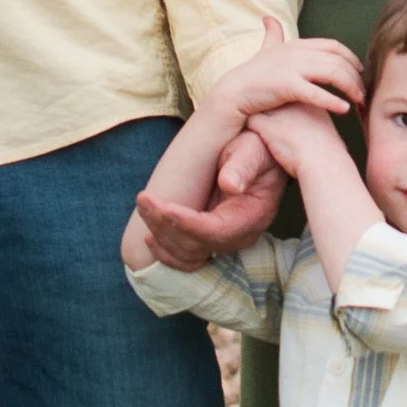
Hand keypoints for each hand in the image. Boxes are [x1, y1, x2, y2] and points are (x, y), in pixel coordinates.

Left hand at [134, 124, 289, 269]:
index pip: (215, 231)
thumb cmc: (257, 149)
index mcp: (253, 214)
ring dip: (161, 237)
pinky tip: (150, 234)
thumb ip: (243, 165)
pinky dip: (166, 251)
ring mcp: (228, 241)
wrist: (262, 156)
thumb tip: (231, 186)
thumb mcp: (253, 149)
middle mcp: (242, 234)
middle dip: (165, 225)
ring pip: (189, 255)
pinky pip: (188, 258)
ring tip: (144, 209)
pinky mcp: (215, 241)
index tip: (161, 205)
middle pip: (197, 245)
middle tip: (143, 199)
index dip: (185, 223)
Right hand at [216, 20, 363, 125]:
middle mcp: (297, 52)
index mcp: (297, 44)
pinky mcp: (287, 86)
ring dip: (351, 88)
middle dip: (356, 77)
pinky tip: (344, 110)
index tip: (360, 71)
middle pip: (338, 61)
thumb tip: (268, 18)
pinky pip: (317, 93)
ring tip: (359, 101)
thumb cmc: (252, 74)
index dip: (351, 58)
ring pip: (333, 74)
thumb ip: (273, 35)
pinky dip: (333, 101)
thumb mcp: (266, 50)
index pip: (333, 46)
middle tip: (365, 92)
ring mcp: (293, 68)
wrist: (233, 91)